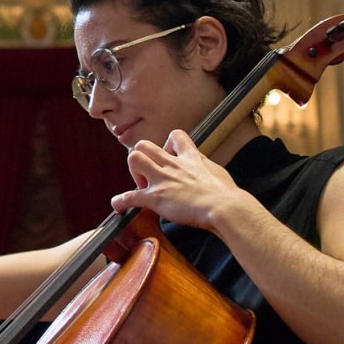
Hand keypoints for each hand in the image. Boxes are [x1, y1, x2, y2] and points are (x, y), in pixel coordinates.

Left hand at [125, 134, 243, 232]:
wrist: (224, 207)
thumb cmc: (226, 194)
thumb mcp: (217, 172)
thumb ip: (205, 168)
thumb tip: (205, 170)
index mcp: (190, 157)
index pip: (175, 136)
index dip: (168, 145)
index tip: (170, 158)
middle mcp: (173, 164)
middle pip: (144, 144)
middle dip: (143, 158)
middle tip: (151, 175)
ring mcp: (163, 179)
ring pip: (134, 158)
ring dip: (133, 173)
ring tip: (141, 186)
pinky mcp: (156, 197)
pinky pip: (130, 196)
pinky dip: (121, 201)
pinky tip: (118, 205)